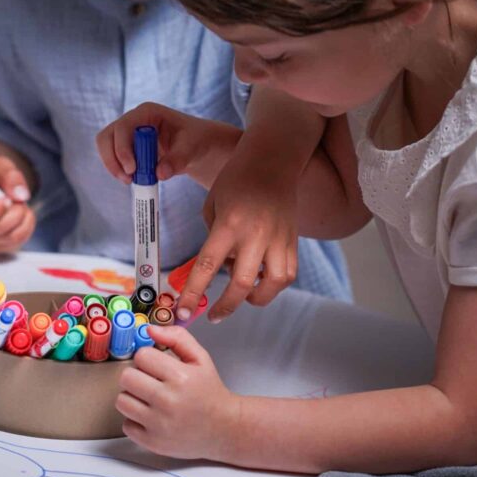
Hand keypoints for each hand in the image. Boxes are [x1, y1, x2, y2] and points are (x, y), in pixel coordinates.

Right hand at [0, 155, 35, 253]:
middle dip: (15, 212)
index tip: (7, 200)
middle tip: (17, 200)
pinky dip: (27, 228)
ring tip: (19, 206)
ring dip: (23, 219)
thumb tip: (20, 195)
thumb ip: (9, 175)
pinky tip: (22, 217)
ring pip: (11, 237)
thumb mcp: (1, 165)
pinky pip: (17, 243)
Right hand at [97, 102, 240, 188]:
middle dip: (113, 159)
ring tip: (129, 181)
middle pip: (108, 136)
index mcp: (147, 112)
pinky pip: (112, 156)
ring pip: (106, 146)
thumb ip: (177, 159)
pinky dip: (117, 169)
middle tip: (127, 179)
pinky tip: (132, 179)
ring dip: (112, 165)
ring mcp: (128, 133)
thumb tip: (160, 173)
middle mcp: (133, 120)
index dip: (122, 148)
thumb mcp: (192, 148)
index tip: (133, 170)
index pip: (124, 126)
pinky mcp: (127, 146)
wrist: (196, 146)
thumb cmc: (196, 140)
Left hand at [116, 325, 240, 460]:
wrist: (224, 428)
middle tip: (150, 382)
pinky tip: (151, 417)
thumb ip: (177, 338)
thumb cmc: (209, 391)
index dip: (147, 358)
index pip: (141, 356)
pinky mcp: (153, 442)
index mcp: (181, 377)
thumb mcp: (200, 358)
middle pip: (126, 378)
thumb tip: (148, 329)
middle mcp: (168, 401)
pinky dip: (135, 421)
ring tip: (149, 399)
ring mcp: (159, 424)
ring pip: (122, 401)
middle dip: (137, 376)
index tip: (156, 366)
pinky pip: (126, 425)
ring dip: (133, 398)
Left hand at [175, 85, 327, 322]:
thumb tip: (219, 268)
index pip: (208, 266)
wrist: (272, 161)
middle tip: (215, 315)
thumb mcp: (212, 206)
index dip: (193, 294)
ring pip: (273, 284)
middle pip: (242, 284)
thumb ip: (213, 240)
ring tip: (244, 297)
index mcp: (229, 223)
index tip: (183, 313)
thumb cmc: (236, 180)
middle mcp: (256, 234)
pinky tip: (261, 282)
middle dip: (226, 306)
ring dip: (256, 298)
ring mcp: (278, 239)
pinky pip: (287, 274)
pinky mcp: (293, 241)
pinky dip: (273, 285)